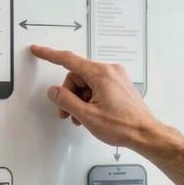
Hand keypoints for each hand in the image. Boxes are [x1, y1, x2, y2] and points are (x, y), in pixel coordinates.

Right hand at [29, 44, 168, 154]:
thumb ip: (66, 100)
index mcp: (101, 74)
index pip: (68, 60)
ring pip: (86, 83)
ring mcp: (115, 78)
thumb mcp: (87, 115)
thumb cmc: (123, 126)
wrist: (146, 134)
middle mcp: (110, 71)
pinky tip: (90, 114)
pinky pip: (96, 87)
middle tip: (67, 113)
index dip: (50, 55)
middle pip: (76, 76)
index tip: (38, 50)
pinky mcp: (118, 85)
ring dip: (79, 100)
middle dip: (68, 94)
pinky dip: (89, 99)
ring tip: (81, 118)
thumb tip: (54, 91)